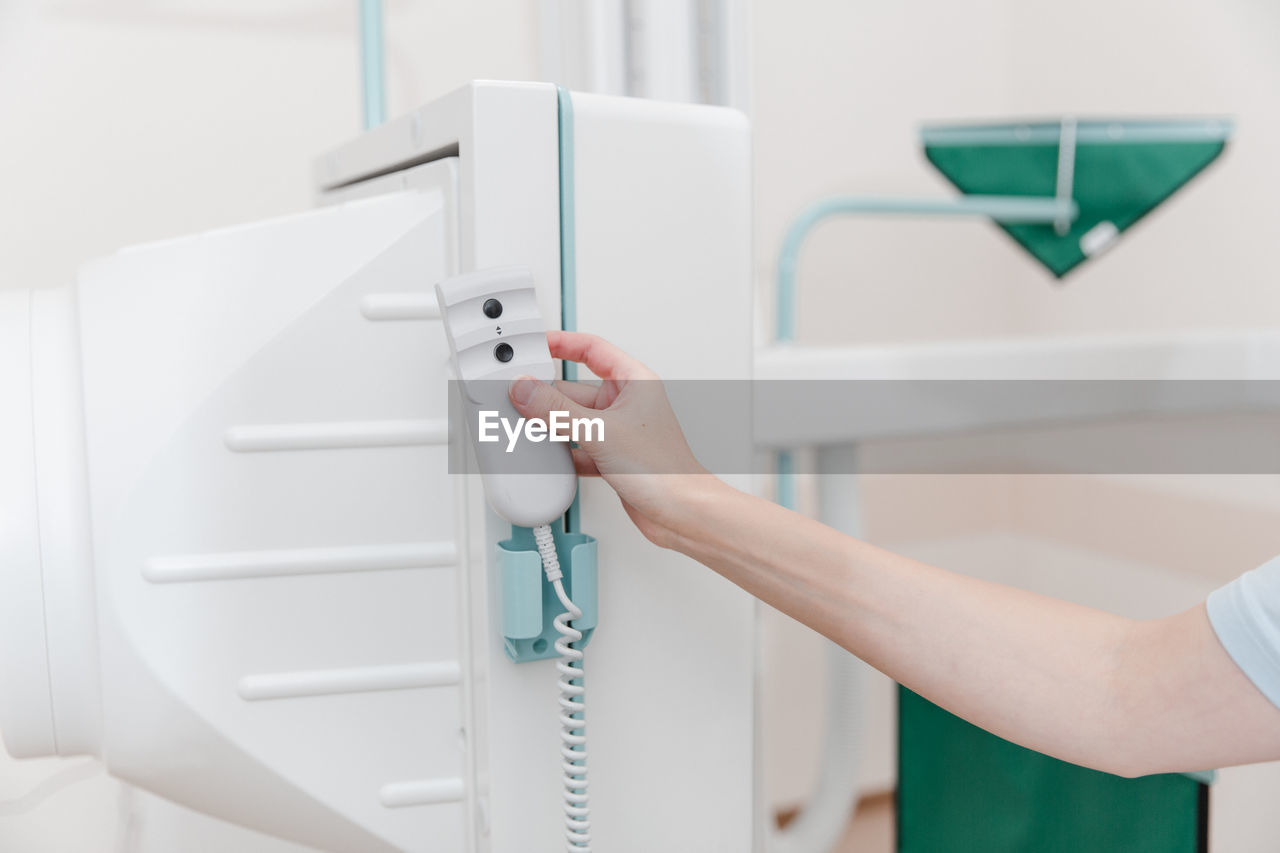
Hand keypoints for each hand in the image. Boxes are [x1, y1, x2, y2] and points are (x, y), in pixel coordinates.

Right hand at [508, 331, 721, 545]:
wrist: (680, 514)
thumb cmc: (664, 470)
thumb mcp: (600, 432)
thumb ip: (557, 410)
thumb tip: (526, 389)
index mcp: (635, 382)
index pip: (592, 349)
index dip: (562, 343)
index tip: (536, 345)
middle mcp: (627, 403)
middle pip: (575, 389)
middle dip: (547, 396)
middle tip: (518, 397)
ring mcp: (618, 431)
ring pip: (574, 420)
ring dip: (553, 426)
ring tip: (529, 429)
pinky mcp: (612, 457)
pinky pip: (578, 446)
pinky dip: (562, 452)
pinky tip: (549, 457)